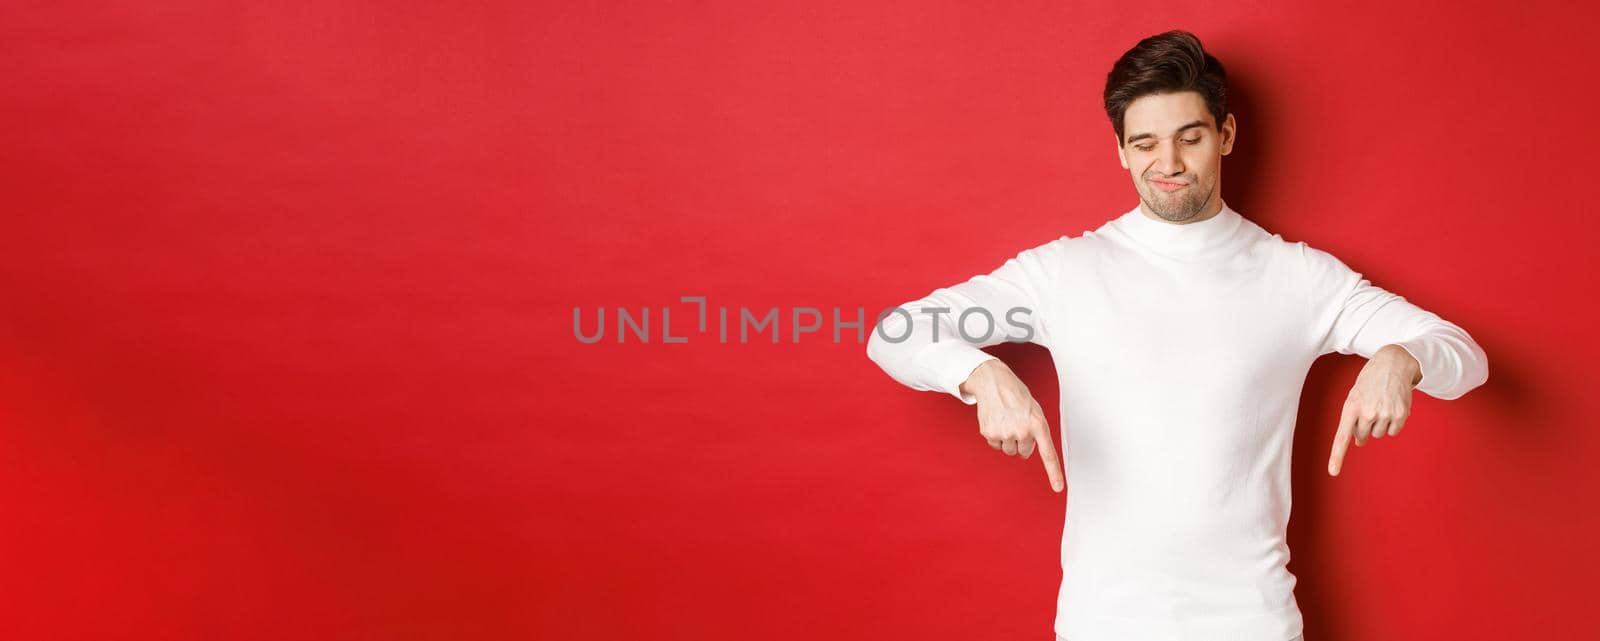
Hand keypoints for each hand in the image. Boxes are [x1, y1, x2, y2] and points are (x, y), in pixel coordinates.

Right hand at [960, 359, 1064, 491]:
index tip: (1058, 488)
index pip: (1048, 453)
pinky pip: (995, 444)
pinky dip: (995, 435)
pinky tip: (995, 419)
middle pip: (1023, 452)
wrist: (993, 381)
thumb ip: (1036, 430)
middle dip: (1021, 442)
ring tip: (1005, 419)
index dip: (1054, 473)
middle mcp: (1023, 431)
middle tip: (1017, 423)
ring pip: (1008, 450)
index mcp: (1038, 424)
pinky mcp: (990, 433)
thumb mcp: (1034, 410)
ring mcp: (1005, 433)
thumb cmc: (1016, 395)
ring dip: (1007, 439)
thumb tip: (1026, 451)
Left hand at [1328, 344, 1421, 475]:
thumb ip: (1353, 420)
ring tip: (1380, 404)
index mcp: (1350, 407)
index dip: (1337, 455)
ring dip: (1379, 424)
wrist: (1393, 364)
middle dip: (1363, 427)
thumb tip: (1359, 443)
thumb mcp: (1355, 397)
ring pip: (1378, 434)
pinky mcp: (1400, 415)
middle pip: (1362, 436)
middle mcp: (1367, 412)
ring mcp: (1384, 414)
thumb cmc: (1369, 382)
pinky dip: (1392, 423)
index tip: (1333, 472)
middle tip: (1369, 408)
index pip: (1341, 436)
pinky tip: (1392, 407)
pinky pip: (1393, 431)